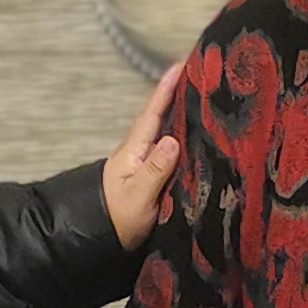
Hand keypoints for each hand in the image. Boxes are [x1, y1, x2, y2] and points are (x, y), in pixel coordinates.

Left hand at [105, 61, 188, 250]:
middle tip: (201, 74)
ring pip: (167, 133)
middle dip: (178, 95)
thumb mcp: (138, 196)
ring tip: (205, 99)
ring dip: (183, 116)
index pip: (152, 114)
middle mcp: (141, 152)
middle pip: (161, 118)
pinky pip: (172, 152)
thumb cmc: (118, 220)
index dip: (165, 89)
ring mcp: (146, 165)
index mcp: (135, 151)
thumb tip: (172, 139)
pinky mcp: (153, 179)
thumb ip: (155, 170)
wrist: (101, 243)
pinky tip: (198, 138)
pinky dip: (184, 139)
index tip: (181, 64)